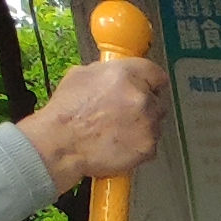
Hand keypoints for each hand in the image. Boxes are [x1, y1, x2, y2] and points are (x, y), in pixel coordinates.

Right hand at [15, 51, 163, 188]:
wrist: (62, 143)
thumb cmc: (68, 111)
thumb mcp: (83, 74)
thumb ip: (109, 72)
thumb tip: (119, 73)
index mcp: (126, 75)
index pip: (157, 73)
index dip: (151, 80)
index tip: (149, 85)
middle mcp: (141, 98)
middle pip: (158, 100)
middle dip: (145, 103)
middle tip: (125, 109)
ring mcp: (148, 125)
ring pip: (156, 122)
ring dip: (142, 123)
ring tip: (117, 127)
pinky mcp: (148, 148)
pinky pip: (150, 142)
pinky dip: (139, 142)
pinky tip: (119, 140)